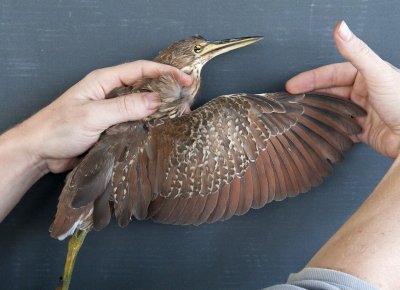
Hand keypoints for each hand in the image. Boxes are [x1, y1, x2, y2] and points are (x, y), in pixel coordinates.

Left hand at [15, 60, 191, 173]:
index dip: (164, 73)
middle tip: (185, 100)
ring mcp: (111, 111)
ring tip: (178, 115)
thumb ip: (124, 107)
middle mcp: (109, 93)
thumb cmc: (57, 128)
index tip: (184, 80)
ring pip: (141, 106)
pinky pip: (134, 122)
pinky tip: (159, 130)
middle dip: (166, 90)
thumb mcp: (93, 115)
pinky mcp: (111, 128)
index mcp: (104, 81)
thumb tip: (155, 100)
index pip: (140, 70)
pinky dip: (148, 125)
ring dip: (159, 109)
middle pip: (144, 86)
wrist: (40, 151)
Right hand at [286, 21, 399, 157]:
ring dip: (317, 111)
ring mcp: (360, 111)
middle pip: (328, 92)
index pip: (331, 74)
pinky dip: (326, 128)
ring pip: (330, 109)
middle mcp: (362, 92)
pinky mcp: (360, 130)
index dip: (311, 78)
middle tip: (292, 101)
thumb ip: (356, 51)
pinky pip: (338, 127)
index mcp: (366, 75)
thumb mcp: (377, 73)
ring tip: (301, 115)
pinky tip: (317, 128)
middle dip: (310, 96)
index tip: (293, 85)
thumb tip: (341, 28)